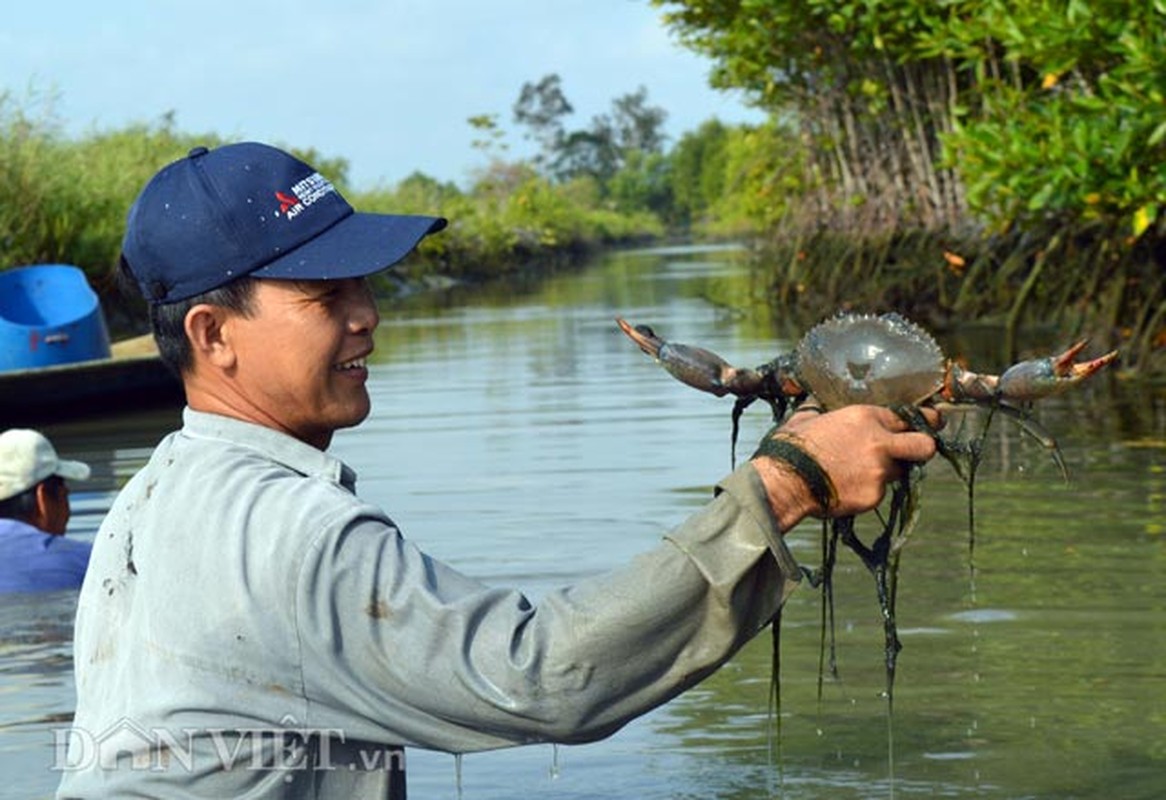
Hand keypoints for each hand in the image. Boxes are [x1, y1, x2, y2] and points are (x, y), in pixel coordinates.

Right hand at [750, 404, 941, 530]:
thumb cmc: (790, 448)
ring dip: (885, 472)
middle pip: (925, 446)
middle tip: (915, 450)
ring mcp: (879, 472)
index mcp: (865, 417)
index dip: (919, 422)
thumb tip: (815, 404)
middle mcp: (879, 443)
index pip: (908, 417)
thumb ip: (821, 411)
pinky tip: (844, 488)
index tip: (926, 424)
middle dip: (924, 447)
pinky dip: (866, 491)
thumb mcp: (806, 418)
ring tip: (857, 473)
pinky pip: (879, 493)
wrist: (784, 482)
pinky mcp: (874, 496)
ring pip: (898, 472)